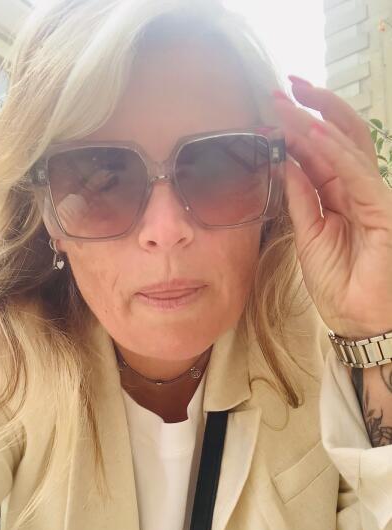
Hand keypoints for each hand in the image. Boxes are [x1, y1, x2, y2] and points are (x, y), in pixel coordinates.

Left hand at [272, 77, 391, 338]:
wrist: (358, 318)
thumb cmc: (338, 282)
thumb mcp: (308, 236)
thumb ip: (300, 198)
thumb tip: (284, 161)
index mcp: (339, 195)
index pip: (320, 152)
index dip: (297, 128)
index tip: (271, 109)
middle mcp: (357, 189)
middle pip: (338, 137)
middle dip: (312, 109)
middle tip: (283, 88)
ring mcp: (372, 196)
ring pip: (347, 147)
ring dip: (317, 121)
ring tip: (289, 102)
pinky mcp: (382, 209)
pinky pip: (357, 173)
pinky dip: (335, 151)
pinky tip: (313, 133)